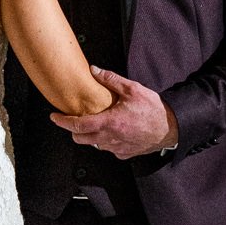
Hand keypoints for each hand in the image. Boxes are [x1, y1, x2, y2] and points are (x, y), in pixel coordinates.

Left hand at [51, 68, 178, 160]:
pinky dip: (106, 141)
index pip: (76, 125)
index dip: (62, 121)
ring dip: (91, 135)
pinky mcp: (125, 154)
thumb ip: (110, 79)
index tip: (54, 116)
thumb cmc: (153, 109)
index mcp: (108, 122)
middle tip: (76, 119)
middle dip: (74, 130)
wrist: (171, 128)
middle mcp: (109, 138)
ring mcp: (116, 148)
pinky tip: (114, 131)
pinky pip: (109, 149)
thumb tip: (94, 70)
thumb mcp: (132, 89)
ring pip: (94, 144)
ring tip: (98, 122)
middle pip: (80, 139)